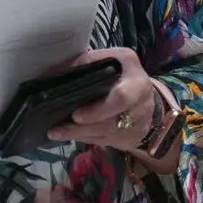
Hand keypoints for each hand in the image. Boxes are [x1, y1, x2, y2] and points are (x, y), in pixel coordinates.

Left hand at [46, 47, 179, 173]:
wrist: (145, 95)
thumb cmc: (121, 74)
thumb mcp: (110, 60)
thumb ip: (88, 63)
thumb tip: (59, 70)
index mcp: (135, 78)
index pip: (121, 98)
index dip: (98, 110)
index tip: (76, 115)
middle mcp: (141, 102)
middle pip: (112, 122)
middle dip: (85, 126)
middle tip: (60, 128)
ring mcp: (140, 123)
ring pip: (107, 135)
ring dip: (80, 134)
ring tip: (57, 133)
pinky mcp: (133, 138)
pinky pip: (108, 142)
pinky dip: (88, 139)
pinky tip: (72, 135)